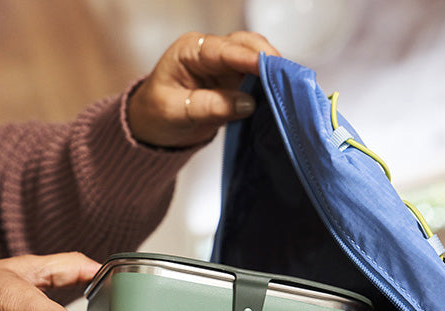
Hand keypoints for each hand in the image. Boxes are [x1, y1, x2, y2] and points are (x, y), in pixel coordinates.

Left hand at [127, 31, 278, 147]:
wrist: (153, 129)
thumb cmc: (155, 115)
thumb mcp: (175, 112)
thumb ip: (208, 106)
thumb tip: (246, 103)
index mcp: (190, 51)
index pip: (224, 50)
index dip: (249, 57)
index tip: (270, 67)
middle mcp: (211, 52)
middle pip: (246, 46)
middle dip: (269, 60)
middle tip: (289, 79)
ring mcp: (225, 67)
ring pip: (257, 60)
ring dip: (274, 73)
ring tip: (291, 89)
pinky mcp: (235, 84)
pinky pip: (258, 80)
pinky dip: (270, 87)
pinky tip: (282, 97)